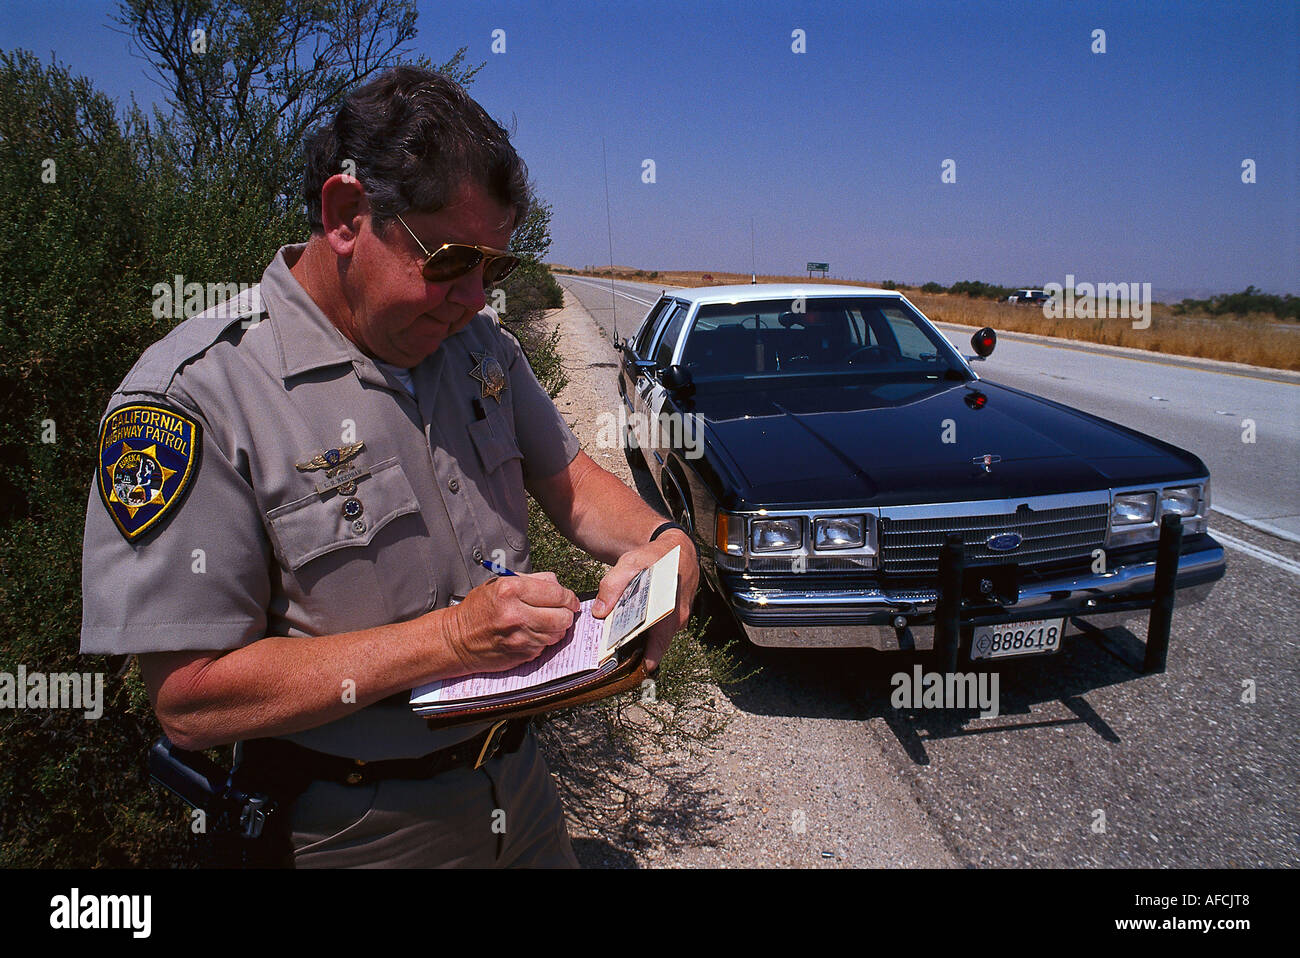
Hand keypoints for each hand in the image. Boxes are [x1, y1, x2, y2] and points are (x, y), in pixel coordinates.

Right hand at [445, 571, 580, 674]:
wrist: (457, 640)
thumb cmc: (478, 610)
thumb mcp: (499, 584)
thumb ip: (531, 580)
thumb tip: (557, 584)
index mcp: (510, 591)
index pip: (556, 593)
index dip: (567, 596)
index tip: (568, 598)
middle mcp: (516, 615)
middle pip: (563, 616)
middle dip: (566, 612)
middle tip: (562, 610)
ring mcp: (520, 637)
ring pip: (558, 633)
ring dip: (556, 627)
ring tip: (545, 621)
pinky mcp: (522, 654)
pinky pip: (546, 646)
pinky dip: (545, 639)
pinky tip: (533, 633)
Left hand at [591, 530, 698, 671]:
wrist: (679, 548)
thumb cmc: (658, 556)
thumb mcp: (632, 563)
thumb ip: (613, 586)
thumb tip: (600, 612)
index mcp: (670, 614)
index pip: (655, 650)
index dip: (638, 661)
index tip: (618, 666)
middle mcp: (677, 622)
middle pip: (652, 647)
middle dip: (632, 652)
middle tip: (608, 656)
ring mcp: (676, 621)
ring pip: (654, 638)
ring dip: (636, 640)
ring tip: (612, 641)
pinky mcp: (673, 618)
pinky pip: (657, 629)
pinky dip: (642, 629)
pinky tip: (625, 624)